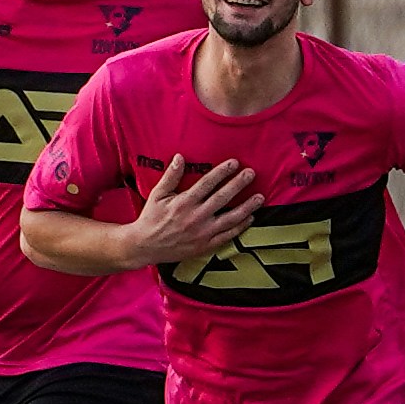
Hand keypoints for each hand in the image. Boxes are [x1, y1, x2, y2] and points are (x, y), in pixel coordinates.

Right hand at [119, 156, 266, 266]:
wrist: (144, 246)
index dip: (222, 171)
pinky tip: (250, 218)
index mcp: (184, 202)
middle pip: (223, 197)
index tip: (234, 162)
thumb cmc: (151, 218)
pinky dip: (240, 227)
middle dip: (239, 184)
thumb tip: (180, 157)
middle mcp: (196, 217)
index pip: (207, 183)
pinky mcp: (205, 246)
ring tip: (260, 197)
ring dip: (247, 207)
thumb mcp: (158, 194)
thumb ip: (171, 176)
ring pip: (230, 218)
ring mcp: (202, 233)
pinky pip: (227, 236)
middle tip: (251, 173)